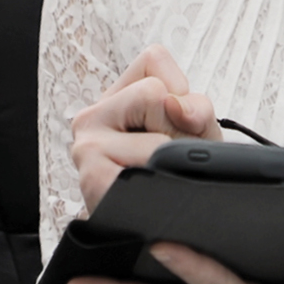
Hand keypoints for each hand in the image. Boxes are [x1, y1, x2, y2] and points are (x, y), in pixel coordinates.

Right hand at [70, 44, 221, 211]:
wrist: (169, 224)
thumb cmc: (179, 169)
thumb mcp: (197, 127)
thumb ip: (196, 107)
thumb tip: (177, 107)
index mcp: (116, 97)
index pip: (153, 59)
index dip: (180, 90)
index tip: (175, 120)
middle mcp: (93, 117)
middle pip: (154, 92)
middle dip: (177, 126)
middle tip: (168, 154)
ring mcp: (86, 147)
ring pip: (150, 126)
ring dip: (170, 154)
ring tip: (159, 171)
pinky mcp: (93, 178)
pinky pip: (143, 165)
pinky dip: (161, 178)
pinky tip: (150, 188)